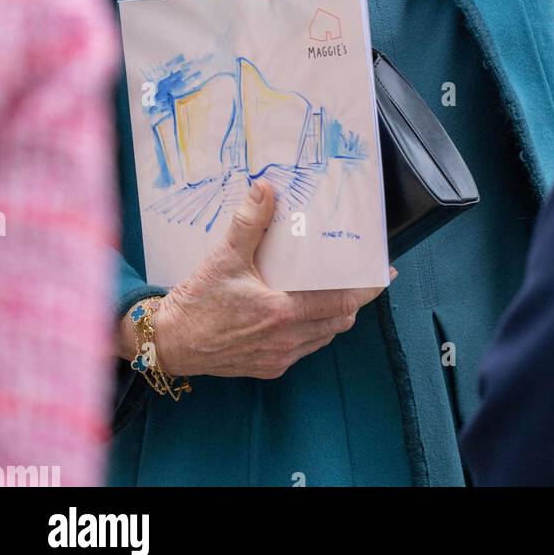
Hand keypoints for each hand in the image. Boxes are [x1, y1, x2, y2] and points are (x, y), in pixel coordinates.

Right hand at [119, 181, 394, 379]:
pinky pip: (305, 348)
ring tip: (333, 289)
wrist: (168, 342)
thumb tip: (266, 188)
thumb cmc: (197, 302)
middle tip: (358, 276)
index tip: (385, 273)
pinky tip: (302, 311)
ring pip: (324, 336)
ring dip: (333, 315)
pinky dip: (313, 329)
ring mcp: (279, 357)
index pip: (342, 302)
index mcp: (283, 313)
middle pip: (339, 321)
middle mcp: (287, 340)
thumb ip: (250, 222)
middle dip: (353, 300)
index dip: (367, 288)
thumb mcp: (224, 256)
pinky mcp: (268, 367)